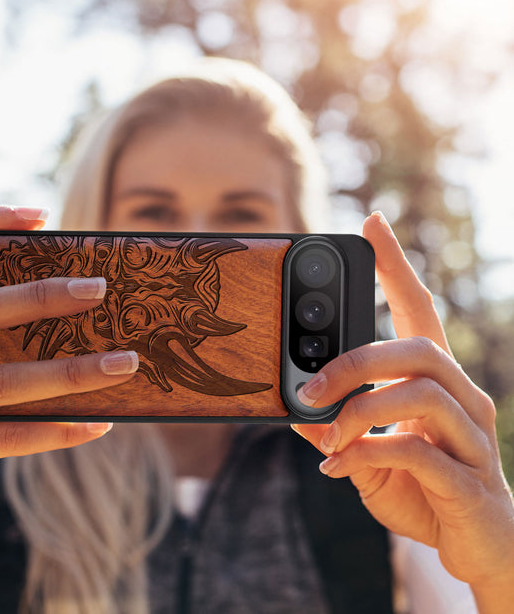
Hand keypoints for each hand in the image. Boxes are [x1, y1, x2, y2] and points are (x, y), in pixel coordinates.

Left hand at [292, 212, 513, 604]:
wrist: (477, 548)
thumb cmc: (423, 490)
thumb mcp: (367, 454)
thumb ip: (337, 429)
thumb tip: (294, 411)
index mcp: (436, 382)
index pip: (419, 309)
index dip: (396, 266)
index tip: (372, 223)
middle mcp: (463, 398)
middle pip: (418, 348)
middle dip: (355, 361)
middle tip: (309, 386)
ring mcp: (473, 437)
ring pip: (420, 393)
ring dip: (359, 411)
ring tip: (326, 436)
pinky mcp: (471, 480)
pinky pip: (418, 452)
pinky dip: (367, 454)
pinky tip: (337, 468)